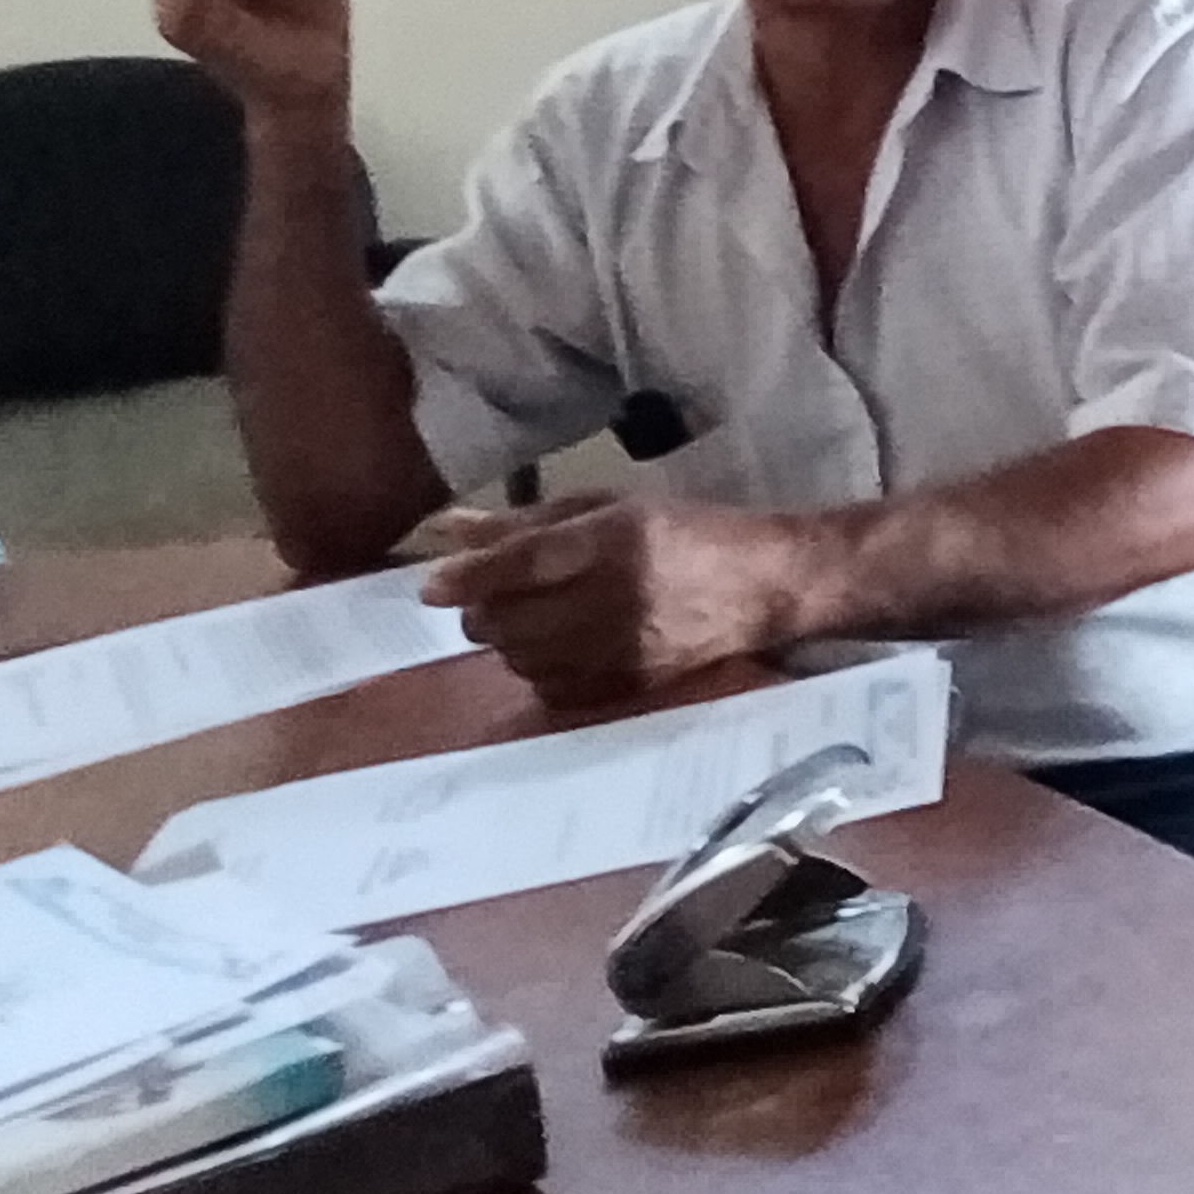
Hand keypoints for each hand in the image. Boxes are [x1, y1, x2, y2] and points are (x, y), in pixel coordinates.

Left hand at [417, 494, 811, 708]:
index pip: (522, 563)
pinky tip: (557, 647)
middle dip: (482, 609)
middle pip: (510, 619)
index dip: (469, 575)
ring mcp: (621, 650)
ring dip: (508, 639)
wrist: (763, 584)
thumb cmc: (686, 530)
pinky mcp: (627, 685)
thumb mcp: (613, 506)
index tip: (431, 584)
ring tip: (531, 617)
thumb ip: (531, 519)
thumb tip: (452, 530)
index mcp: (614, 539)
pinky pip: (549, 688)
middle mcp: (614, 597)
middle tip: (491, 595)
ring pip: (522, 658)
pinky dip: (538, 668)